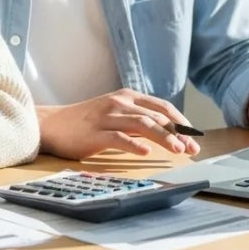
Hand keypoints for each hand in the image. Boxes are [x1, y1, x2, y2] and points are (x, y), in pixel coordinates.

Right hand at [38, 89, 202, 159]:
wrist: (53, 124)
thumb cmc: (87, 122)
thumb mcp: (115, 114)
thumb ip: (138, 119)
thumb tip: (168, 133)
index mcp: (128, 97)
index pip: (163, 107)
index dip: (182, 123)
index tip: (195, 139)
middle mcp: (120, 103)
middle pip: (157, 116)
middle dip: (178, 133)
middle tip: (192, 149)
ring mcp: (107, 117)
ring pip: (142, 124)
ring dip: (163, 137)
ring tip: (178, 150)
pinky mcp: (95, 133)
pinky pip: (118, 137)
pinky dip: (133, 144)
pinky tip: (145, 152)